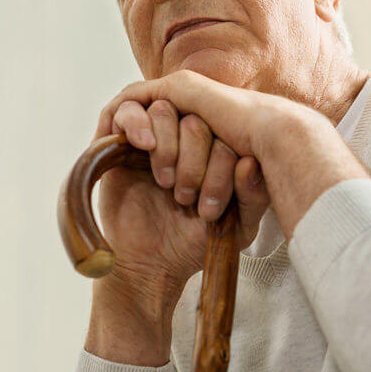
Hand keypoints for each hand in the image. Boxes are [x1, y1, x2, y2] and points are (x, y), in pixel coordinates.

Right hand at [95, 99, 271, 301]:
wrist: (152, 263)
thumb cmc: (195, 239)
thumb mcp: (238, 225)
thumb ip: (253, 194)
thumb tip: (249, 162)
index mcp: (217, 148)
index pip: (227, 133)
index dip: (222, 168)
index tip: (209, 209)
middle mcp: (185, 136)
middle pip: (197, 120)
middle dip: (195, 162)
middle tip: (185, 198)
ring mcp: (152, 135)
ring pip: (165, 109)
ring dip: (169, 148)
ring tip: (166, 183)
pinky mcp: (117, 139)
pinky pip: (126, 108)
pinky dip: (137, 123)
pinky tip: (145, 146)